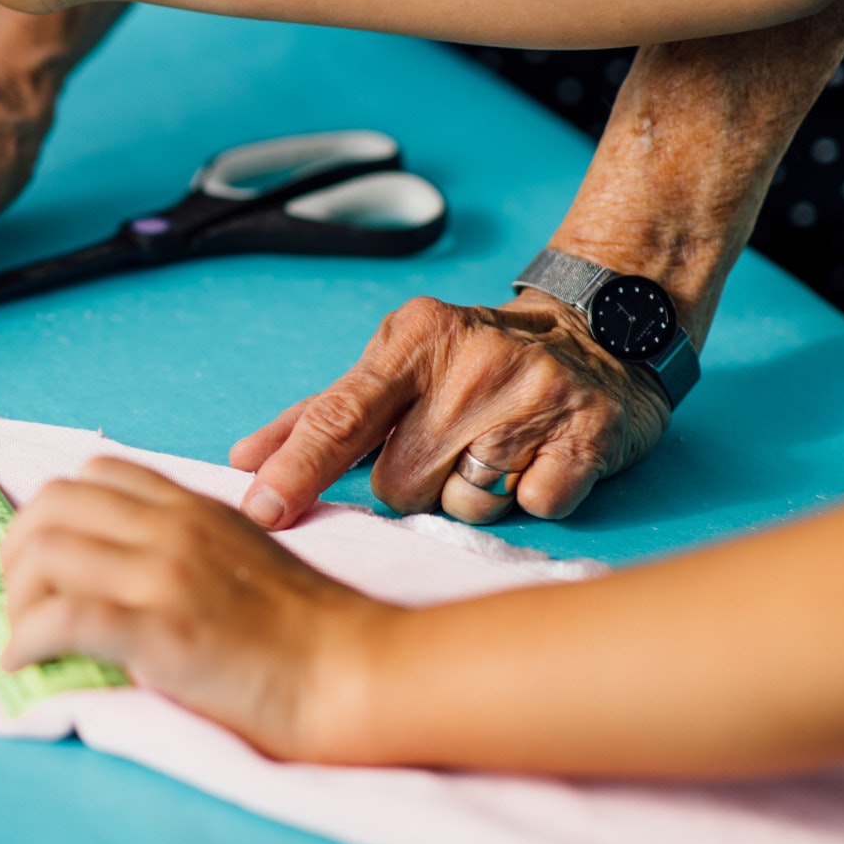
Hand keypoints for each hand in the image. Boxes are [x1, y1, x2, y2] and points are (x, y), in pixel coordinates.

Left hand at [0, 457, 389, 759]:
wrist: (357, 673)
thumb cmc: (308, 632)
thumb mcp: (243, 557)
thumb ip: (184, 549)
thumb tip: (116, 576)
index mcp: (193, 507)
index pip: (94, 474)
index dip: (53, 514)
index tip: (47, 561)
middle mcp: (172, 528)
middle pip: (50, 505)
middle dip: (17, 553)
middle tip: (23, 601)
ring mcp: (165, 576)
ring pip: (42, 553)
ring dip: (16, 599)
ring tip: (27, 637)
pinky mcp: (162, 631)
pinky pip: (60, 619)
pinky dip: (26, 640)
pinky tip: (26, 662)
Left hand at [229, 292, 672, 530]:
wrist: (600, 333)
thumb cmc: (471, 364)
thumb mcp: (394, 366)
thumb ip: (318, 416)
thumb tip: (243, 459)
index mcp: (413, 340)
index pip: (340, 415)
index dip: (297, 468)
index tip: (260, 510)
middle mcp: (472, 362)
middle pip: (398, 482)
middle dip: (415, 483)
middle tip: (450, 444)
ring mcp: (536, 395)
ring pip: (464, 505)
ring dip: (473, 495)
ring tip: (498, 449)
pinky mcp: (590, 433)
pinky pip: (531, 507)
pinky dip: (532, 496)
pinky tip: (542, 457)